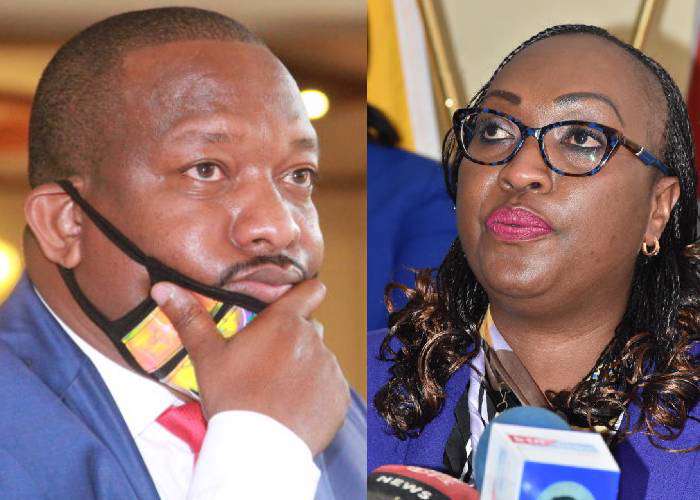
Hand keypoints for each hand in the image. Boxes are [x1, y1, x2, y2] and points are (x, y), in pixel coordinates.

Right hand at [151, 279, 349, 454]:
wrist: (258, 447)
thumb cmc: (232, 397)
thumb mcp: (207, 356)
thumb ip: (190, 319)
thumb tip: (162, 287)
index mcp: (284, 322)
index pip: (310, 290)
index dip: (304, 294)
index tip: (294, 304)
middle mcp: (313, 338)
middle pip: (309, 328)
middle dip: (294, 339)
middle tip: (270, 362)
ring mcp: (329, 366)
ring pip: (320, 357)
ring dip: (306, 366)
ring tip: (280, 389)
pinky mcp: (338, 394)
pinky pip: (331, 385)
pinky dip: (318, 392)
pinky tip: (296, 406)